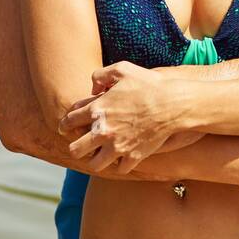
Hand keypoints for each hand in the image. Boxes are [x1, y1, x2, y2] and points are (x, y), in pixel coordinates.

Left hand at [59, 61, 197, 172]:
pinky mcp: (133, 156)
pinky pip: (119, 169)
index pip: (68, 122)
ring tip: (101, 154)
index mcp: (97, 109)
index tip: (68, 127)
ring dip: (96, 159)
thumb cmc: (149, 84)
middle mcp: (102, 131)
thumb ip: (101, 74)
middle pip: (75, 149)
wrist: (174, 103)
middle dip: (76, 147)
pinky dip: (120, 164)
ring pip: (94, 165)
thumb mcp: (123, 69)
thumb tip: (92, 88)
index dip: (65, 125)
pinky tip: (124, 156)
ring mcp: (117, 146)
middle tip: (83, 144)